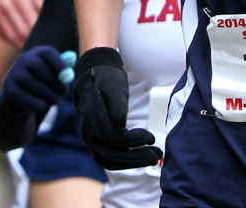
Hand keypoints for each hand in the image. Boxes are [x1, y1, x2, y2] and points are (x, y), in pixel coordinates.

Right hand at [0, 0, 43, 46]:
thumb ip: (41, 8)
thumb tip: (49, 26)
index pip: (31, 24)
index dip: (38, 34)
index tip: (45, 40)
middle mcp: (5, 4)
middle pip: (19, 32)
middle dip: (29, 41)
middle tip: (37, 47)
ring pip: (8, 35)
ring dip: (18, 43)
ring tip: (28, 45)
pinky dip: (8, 38)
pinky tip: (16, 38)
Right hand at [2, 46, 66, 116]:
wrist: (20, 98)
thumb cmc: (44, 83)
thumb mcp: (54, 74)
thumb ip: (63, 72)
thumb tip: (69, 74)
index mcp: (38, 52)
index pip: (48, 53)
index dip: (59, 64)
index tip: (69, 76)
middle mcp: (24, 58)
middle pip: (38, 67)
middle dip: (53, 81)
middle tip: (65, 92)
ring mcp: (13, 72)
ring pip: (30, 82)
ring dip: (46, 93)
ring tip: (56, 101)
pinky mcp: (7, 87)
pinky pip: (21, 95)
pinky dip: (34, 102)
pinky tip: (42, 106)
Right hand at [73, 47, 161, 169]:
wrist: (93, 84)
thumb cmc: (108, 82)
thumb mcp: (114, 84)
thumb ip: (117, 101)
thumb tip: (119, 121)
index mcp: (92, 119)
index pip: (114, 138)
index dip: (134, 141)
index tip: (152, 138)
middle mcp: (89, 134)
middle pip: (110, 155)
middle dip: (135, 158)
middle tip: (157, 155)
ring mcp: (90, 141)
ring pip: (109, 161)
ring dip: (132, 163)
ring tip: (153, 158)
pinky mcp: (96, 145)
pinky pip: (109, 159)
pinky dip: (126, 161)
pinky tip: (142, 156)